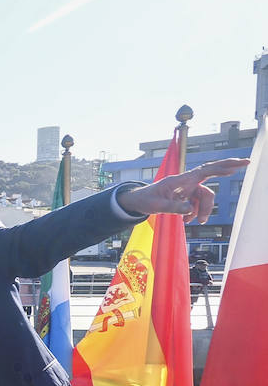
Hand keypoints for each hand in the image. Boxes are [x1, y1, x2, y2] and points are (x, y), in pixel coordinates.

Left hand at [116, 157, 248, 222]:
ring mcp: (188, 189)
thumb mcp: (157, 206)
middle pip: (211, 180)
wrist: (138, 201)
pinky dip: (194, 213)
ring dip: (203, 210)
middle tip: (247, 163)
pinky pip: (197, 205)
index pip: (206, 171)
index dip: (223, 167)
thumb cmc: (146, 200)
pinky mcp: (187, 196)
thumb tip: (189, 210)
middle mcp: (187, 182)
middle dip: (228, 171)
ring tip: (192, 222)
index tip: (239, 163)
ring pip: (205, 198)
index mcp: (181, 180)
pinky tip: (186, 220)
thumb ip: (173, 207)